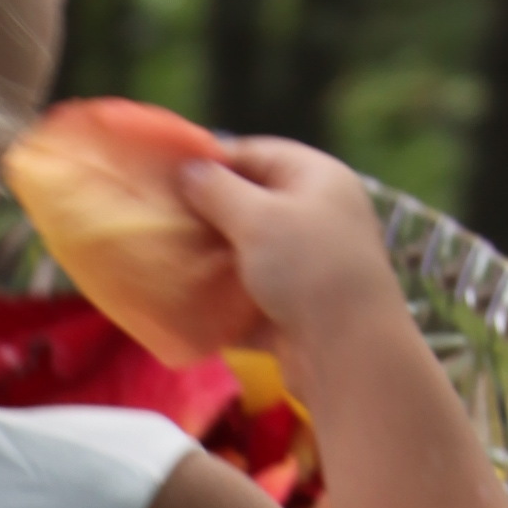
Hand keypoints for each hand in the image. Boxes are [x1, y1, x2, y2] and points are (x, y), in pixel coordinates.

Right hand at [173, 138, 414, 363]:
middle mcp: (315, 216)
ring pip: (245, 252)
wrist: (350, 353)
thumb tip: (188, 171)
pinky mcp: (293, 308)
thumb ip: (217, 189)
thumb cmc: (307, 268)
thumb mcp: (258, 217)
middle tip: (158, 219)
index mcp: (316, 178)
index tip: (165, 176)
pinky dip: (219, 298)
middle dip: (204, 213)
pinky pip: (247, 295)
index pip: (256, 154)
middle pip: (248, 204)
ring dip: (207, 258)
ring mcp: (305, 265)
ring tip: (163, 257)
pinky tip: (182, 299)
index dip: (211, 162)